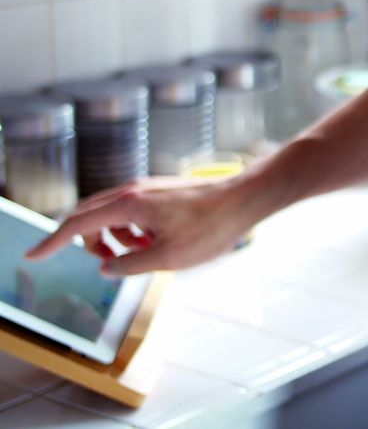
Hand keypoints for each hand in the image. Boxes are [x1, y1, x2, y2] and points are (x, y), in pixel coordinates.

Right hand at [25, 177, 259, 276]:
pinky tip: (157, 242)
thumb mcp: (169, 258)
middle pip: (89, 216)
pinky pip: (132, 211)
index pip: (76, 224)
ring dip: (116, 237)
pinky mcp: (160, 191)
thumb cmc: (212, 227)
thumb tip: (107, 267)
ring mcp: (147, 188)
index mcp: (129, 205)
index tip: (34, 257)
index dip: (52, 242)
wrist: (245, 198)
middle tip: (108, 262)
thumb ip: (131, 265)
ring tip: (144, 252)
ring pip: (112, 214)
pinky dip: (133, 229)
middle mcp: (133, 190)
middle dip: (90, 243)